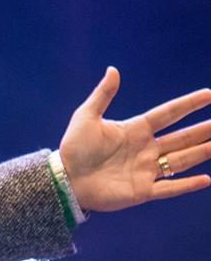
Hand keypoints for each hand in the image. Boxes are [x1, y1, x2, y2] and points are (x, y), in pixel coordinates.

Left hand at [59, 67, 210, 211]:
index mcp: (135, 130)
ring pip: (181, 160)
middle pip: (182, 138)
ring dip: (202, 152)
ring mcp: (145, 170)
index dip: (188, 105)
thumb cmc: (73, 147)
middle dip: (203, 130)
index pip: (168, 114)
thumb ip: (103, 95)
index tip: (209, 94)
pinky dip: (187, 185)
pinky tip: (206, 180)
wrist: (64, 178)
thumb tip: (113, 70)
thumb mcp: (86, 117)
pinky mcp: (141, 190)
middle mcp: (145, 149)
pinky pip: (169, 188)